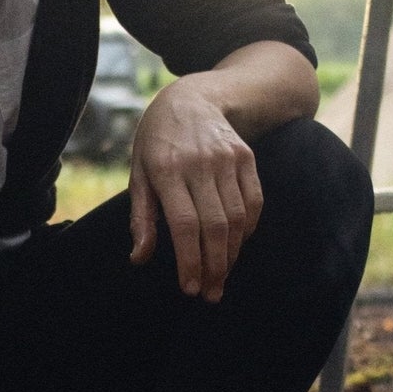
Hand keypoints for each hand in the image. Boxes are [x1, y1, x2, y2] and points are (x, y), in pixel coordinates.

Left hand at [128, 75, 262, 304]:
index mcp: (167, 169)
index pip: (184, 225)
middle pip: (215, 226)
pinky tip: (237, 247)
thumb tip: (139, 258)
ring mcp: (226, 159)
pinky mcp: (246, 157)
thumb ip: (142, 218)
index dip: (190, 260)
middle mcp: (200, 163)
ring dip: (232, 255)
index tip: (190, 288)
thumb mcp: (139, 174)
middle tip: (210, 294)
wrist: (192, 97)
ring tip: (222, 278)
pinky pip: (253, 202)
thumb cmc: (158, 143)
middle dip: (214, 266)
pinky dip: (247, 230)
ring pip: (236, 218)